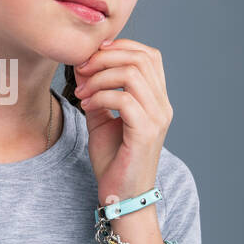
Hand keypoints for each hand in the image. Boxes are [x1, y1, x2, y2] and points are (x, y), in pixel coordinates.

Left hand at [73, 37, 172, 204]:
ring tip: (82, 91)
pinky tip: (86, 106)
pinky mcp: (146, 132)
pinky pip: (123, 99)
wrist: (121, 196)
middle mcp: (162, 105)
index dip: (120, 47)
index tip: (91, 56)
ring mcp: (157, 118)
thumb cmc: (114, 161)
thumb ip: (100, 94)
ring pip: (132, 74)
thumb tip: (86, 70)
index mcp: (157, 99)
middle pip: (140, 58)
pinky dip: (100, 97)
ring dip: (100, 77)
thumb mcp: (103, 120)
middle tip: (81, 71)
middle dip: (105, 58)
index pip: (149, 55)